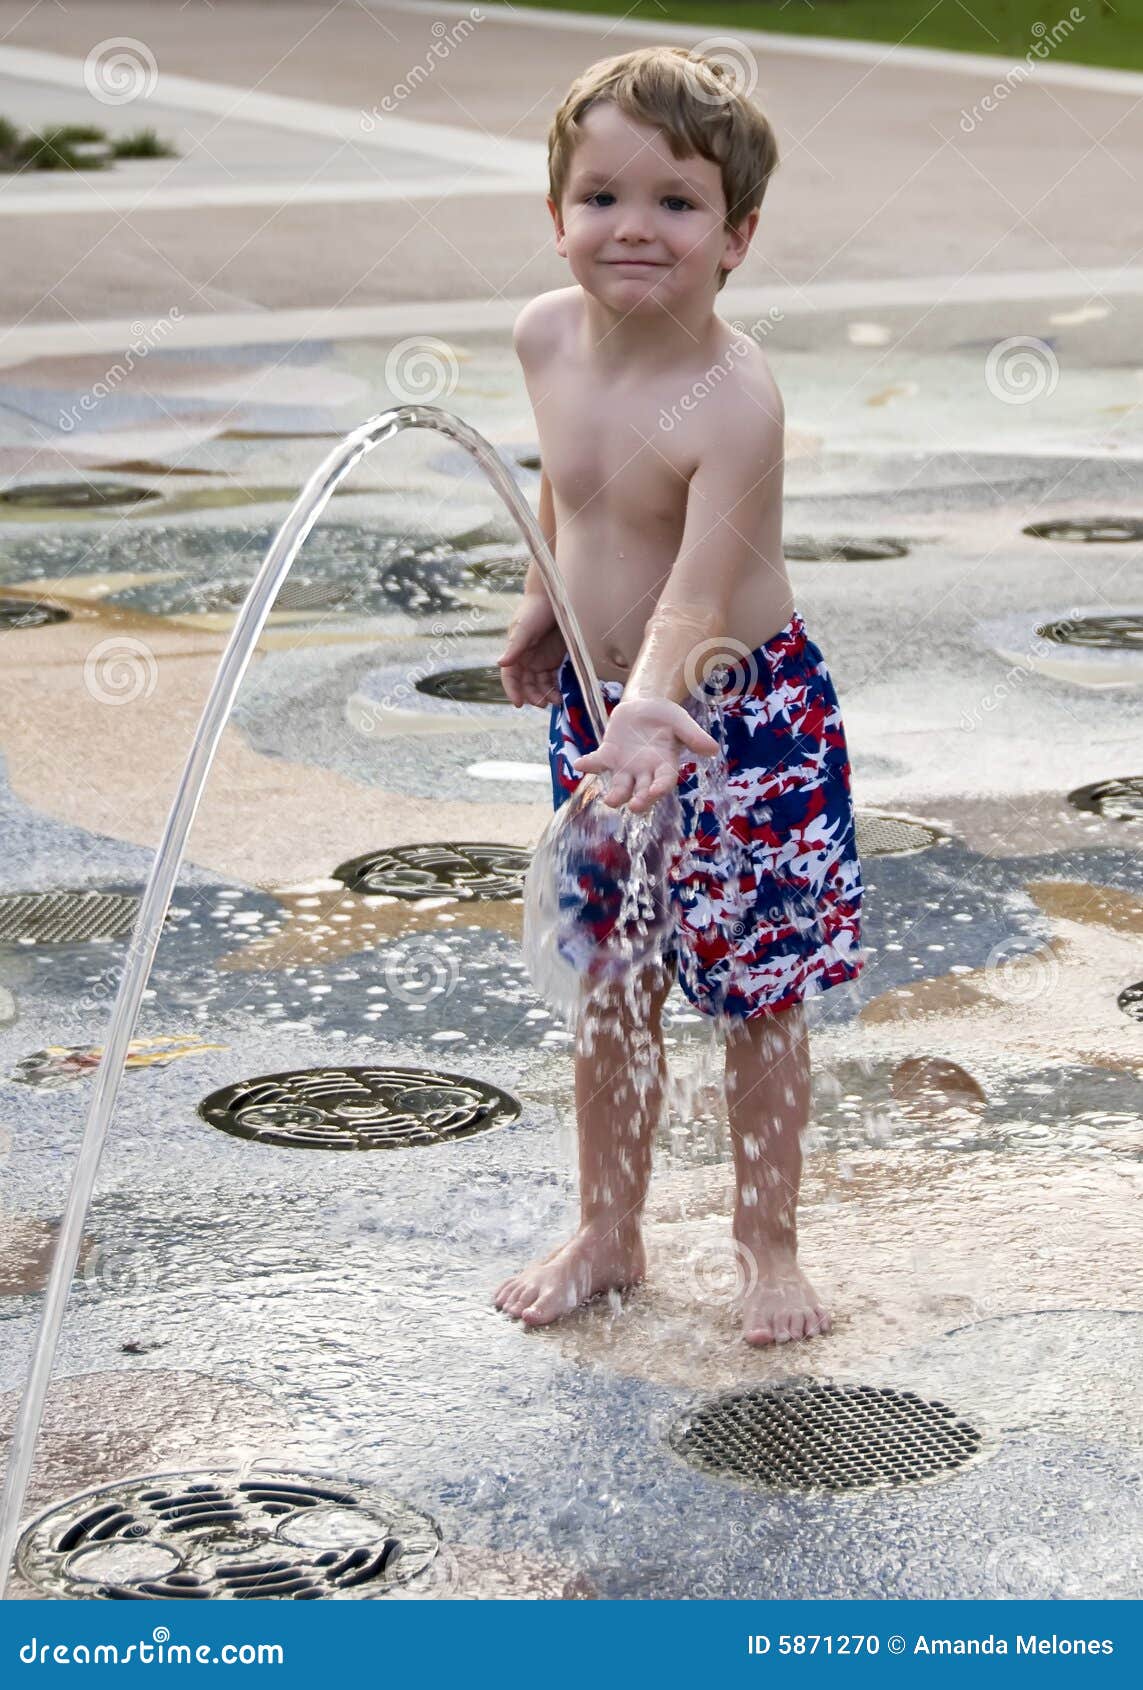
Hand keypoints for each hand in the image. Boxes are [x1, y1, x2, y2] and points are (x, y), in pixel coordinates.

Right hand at [496, 593, 566, 706]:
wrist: (555, 596)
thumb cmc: (535, 610)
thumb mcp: (524, 628)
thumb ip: (514, 647)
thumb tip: (500, 664)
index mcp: (515, 653)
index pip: (510, 677)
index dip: (512, 691)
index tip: (518, 704)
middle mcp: (526, 659)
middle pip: (526, 685)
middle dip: (533, 696)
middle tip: (544, 703)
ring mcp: (540, 660)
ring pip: (540, 685)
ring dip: (546, 695)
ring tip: (556, 701)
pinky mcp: (554, 659)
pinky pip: (553, 679)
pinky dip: (556, 688)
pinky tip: (562, 695)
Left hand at [571, 697, 718, 812]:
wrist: (645, 703)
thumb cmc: (666, 716)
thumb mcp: (681, 722)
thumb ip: (693, 736)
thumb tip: (713, 749)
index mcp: (664, 765)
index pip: (664, 782)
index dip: (660, 789)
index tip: (654, 793)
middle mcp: (644, 772)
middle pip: (641, 792)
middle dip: (639, 800)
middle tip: (635, 806)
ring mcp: (625, 766)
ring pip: (619, 786)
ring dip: (615, 795)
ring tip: (609, 801)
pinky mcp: (608, 755)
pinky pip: (597, 763)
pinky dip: (588, 765)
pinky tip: (579, 765)